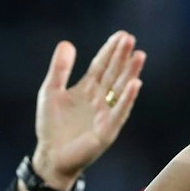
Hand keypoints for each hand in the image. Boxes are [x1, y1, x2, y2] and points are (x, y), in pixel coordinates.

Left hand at [30, 31, 145, 187]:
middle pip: (114, 73)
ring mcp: (106, 113)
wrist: (50, 156)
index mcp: (88, 88)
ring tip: (139, 55)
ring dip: (130, 73)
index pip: (102, 65)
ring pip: (121, 89)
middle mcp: (100, 98)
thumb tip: (67, 42)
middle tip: (130, 38)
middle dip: (122, 57)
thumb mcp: (51, 91)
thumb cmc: (51, 126)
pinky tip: (135, 84)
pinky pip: (120, 112)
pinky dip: (127, 98)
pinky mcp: (108, 130)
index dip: (111, 50)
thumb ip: (59, 69)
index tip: (122, 34)